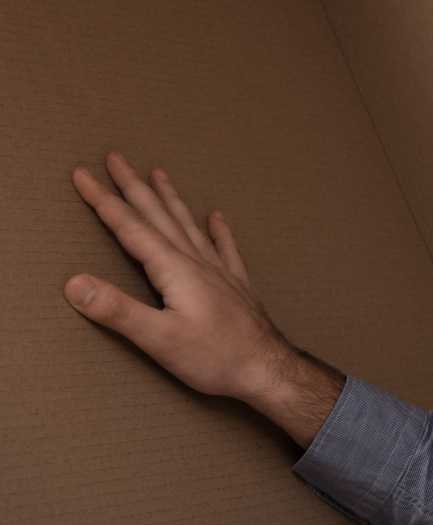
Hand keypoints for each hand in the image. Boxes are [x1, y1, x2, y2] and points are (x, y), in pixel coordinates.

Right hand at [65, 151, 295, 404]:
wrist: (268, 367)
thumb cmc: (214, 357)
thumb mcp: (158, 338)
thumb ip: (117, 310)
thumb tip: (74, 282)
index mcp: (174, 269)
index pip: (130, 227)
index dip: (104, 200)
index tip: (83, 174)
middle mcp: (197, 261)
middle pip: (158, 216)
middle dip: (133, 186)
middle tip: (116, 157)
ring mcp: (219, 270)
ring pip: (188, 224)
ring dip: (170, 198)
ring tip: (159, 173)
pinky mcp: (235, 284)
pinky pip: (224, 246)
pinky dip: (218, 229)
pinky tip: (217, 216)